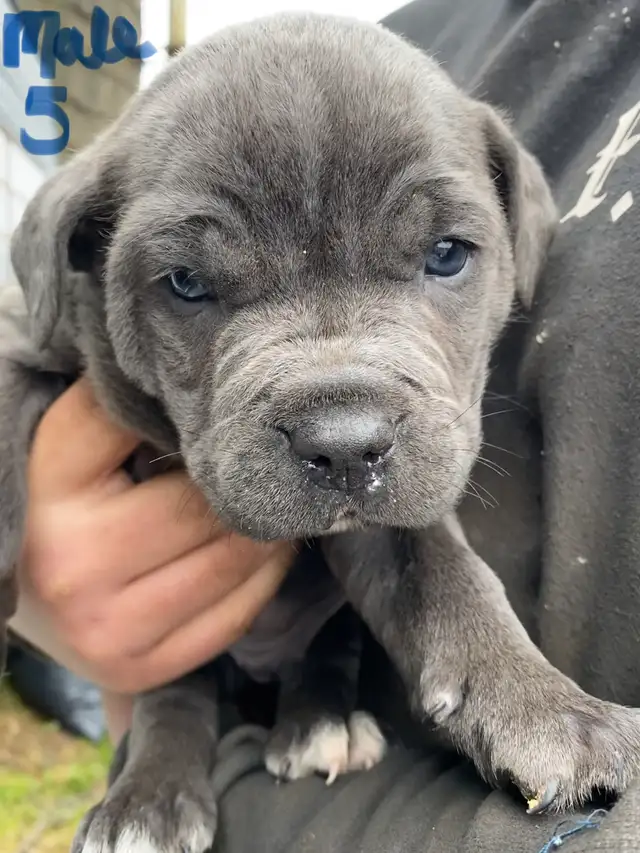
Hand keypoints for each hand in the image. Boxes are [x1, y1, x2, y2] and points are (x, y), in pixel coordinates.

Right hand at [10, 379, 294, 698]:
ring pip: (234, 559)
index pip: (137, 423)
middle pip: (204, 506)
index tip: (229, 402)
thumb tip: (216, 381)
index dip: (195, 409)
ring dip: (269, 527)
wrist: (37, 599)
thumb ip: (126, 410)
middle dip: (247, 481)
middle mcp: (72, 568)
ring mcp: (107, 630)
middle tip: (272, 462)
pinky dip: (266, 574)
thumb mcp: (79, 450)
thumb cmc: (71, 508)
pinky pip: (239, 613)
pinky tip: (265, 549)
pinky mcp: (141, 670)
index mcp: (49, 491)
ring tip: (272, 504)